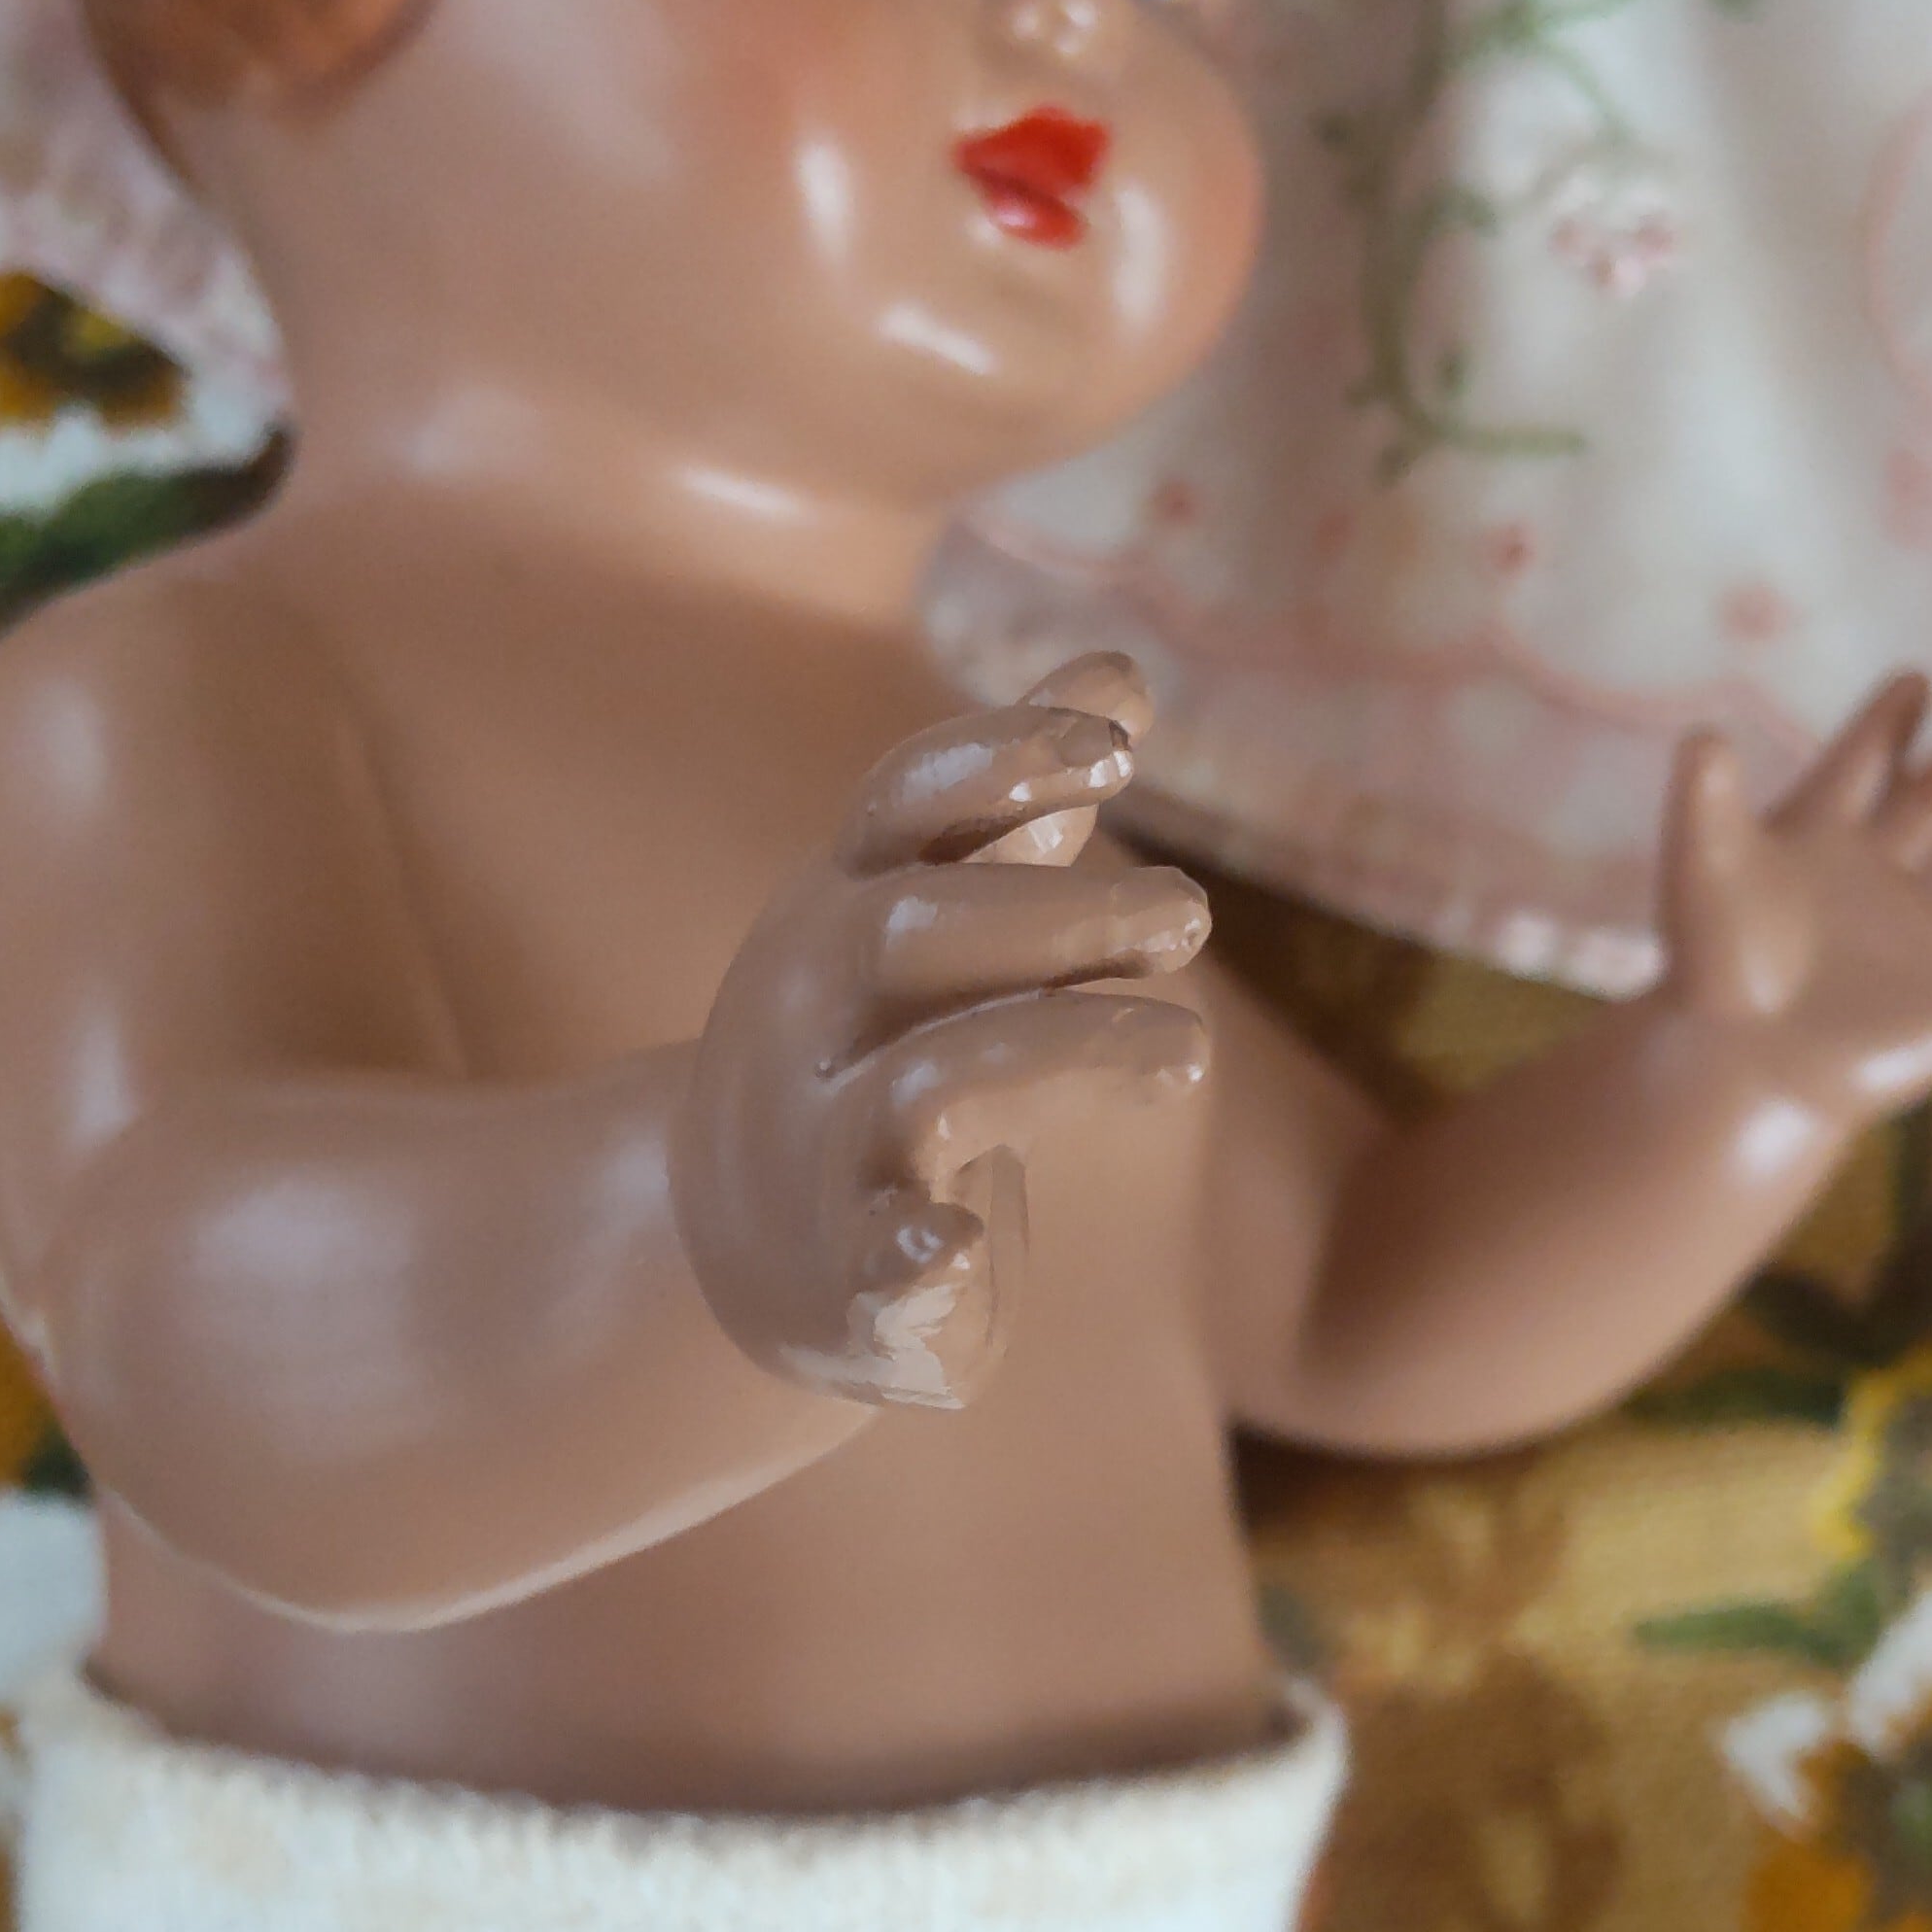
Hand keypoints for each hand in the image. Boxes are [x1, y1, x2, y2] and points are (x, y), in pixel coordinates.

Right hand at [675, 656, 1209, 1409]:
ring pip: (926, 1083)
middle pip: (914, 931)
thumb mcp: (939, 911)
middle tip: (1195, 912)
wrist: (736, 1235)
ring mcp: (824, 1141)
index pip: (904, 803)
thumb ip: (1025, 801)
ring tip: (1188, 1052)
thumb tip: (1123, 662)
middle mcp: (818, 1012)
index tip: (1115, 749)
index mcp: (845, 906)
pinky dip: (911, 1254)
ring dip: (1062, 1052)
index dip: (1000, 761)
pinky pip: (873, 1257)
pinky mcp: (853, 1269)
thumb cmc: (881, 1039)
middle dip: (1057, 915)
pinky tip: (958, 1250)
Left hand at [1656, 676, 1931, 1121]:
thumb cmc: (1715, 969)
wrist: (1743, 1068)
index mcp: (1818, 839)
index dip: (1888, 723)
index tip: (1916, 679)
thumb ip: (1705, 800)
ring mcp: (1928, 927)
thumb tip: (1703, 736)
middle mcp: (1880, 875)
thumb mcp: (1706, 870)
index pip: (1862, 763)